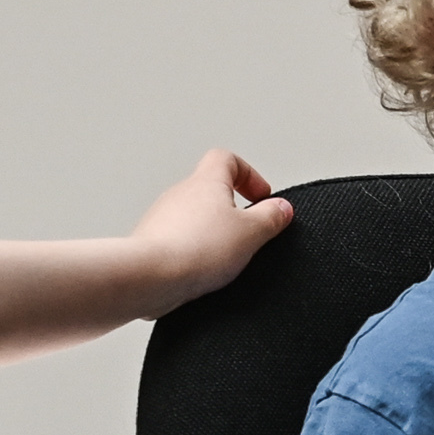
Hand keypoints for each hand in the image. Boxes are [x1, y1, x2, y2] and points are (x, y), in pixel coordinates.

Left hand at [127, 149, 293, 311]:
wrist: (151, 276)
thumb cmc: (195, 249)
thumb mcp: (251, 232)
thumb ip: (271, 217)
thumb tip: (282, 208)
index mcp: (206, 180)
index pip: (227, 159)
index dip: (248, 175)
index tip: (261, 198)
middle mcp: (181, 193)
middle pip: (210, 188)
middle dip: (232, 208)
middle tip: (247, 229)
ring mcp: (163, 217)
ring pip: (194, 216)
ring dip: (211, 231)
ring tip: (225, 254)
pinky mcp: (153, 242)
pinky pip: (179, 239)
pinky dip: (194, 250)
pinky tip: (203, 270)